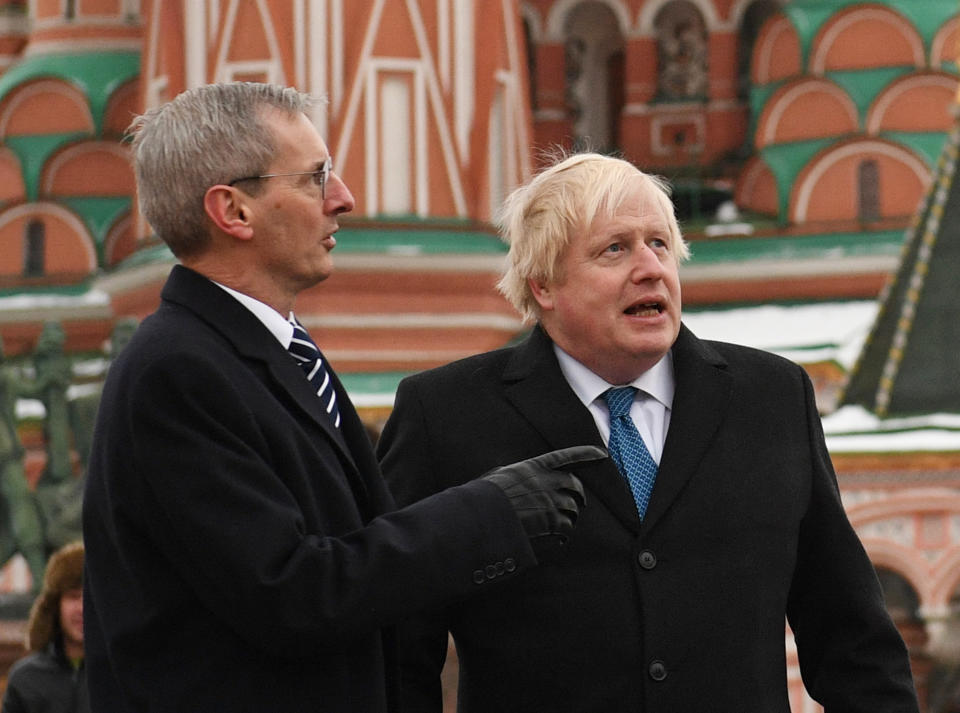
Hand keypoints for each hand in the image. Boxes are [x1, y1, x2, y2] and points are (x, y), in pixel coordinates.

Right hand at [482, 445, 605, 555]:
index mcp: (533, 467)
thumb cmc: (484, 496)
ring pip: (573, 507)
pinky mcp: (551, 521)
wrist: (483, 516)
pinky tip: (560, 539)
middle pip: (574, 484)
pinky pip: (567, 526)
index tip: (602, 454)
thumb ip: (514, 475)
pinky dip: (565, 534)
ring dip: (572, 515)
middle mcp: (546, 481)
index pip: (565, 456)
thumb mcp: (498, 476)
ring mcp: (550, 501)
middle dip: (579, 494)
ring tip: (567, 522)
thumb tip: (513, 478)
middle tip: (580, 502)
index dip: (586, 454)